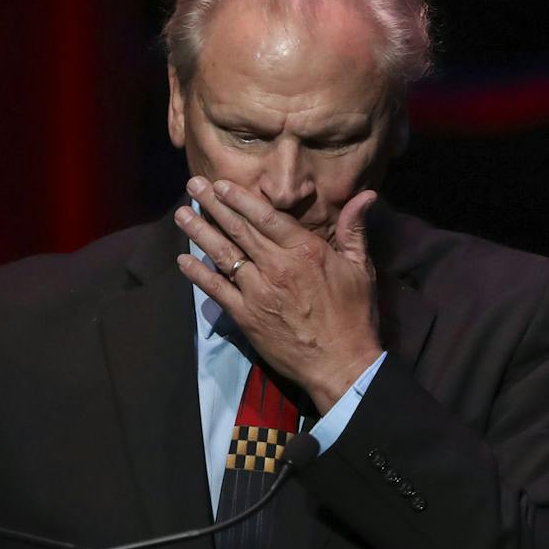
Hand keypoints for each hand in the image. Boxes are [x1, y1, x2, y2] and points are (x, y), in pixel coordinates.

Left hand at [175, 177, 382, 411]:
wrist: (341, 364)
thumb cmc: (354, 315)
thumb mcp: (361, 268)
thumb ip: (355, 229)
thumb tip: (366, 195)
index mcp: (304, 250)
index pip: (265, 216)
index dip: (240, 198)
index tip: (220, 184)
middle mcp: (277, 266)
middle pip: (239, 229)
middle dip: (213, 205)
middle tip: (193, 185)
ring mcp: (257, 291)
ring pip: (223, 254)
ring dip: (199, 232)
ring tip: (182, 214)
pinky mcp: (245, 316)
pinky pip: (216, 290)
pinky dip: (198, 274)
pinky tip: (183, 260)